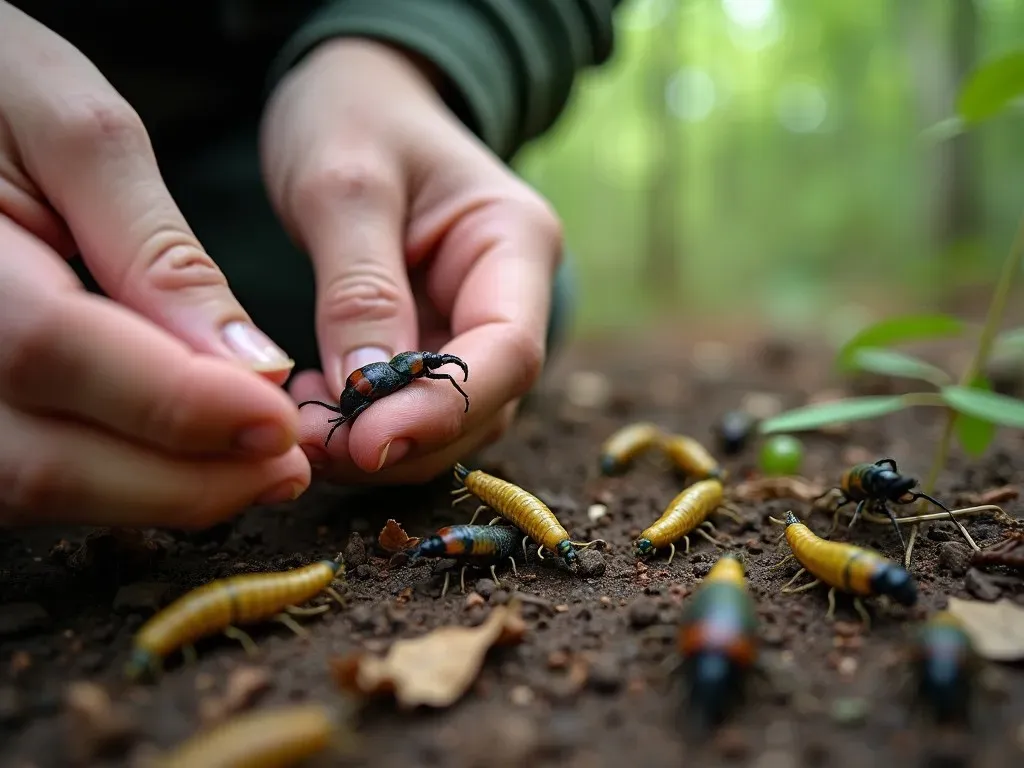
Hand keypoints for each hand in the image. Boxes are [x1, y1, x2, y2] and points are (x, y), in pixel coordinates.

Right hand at [0, 3, 309, 526]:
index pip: (57, 353)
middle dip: (189, 480)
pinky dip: (128, 484)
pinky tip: (197, 463)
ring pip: (41, 488)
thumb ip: (158, 249)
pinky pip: (37, 477)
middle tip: (291, 465)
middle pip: (47, 460)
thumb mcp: (75, 132)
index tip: (282, 419)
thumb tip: (251, 365)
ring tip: (264, 469)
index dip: (178, 402)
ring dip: (166, 496)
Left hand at [261, 39, 561, 482]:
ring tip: (303, 428)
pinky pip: (413, 406)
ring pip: (450, 419)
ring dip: (381, 443)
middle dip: (404, 437)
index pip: (509, 351)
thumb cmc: (355, 115)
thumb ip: (360, 287)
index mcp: (515, 242)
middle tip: (312, 447)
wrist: (356, 96)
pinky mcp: (434, 344)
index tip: (366, 443)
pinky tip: (314, 410)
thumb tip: (364, 394)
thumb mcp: (346, 184)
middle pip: (485, 402)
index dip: (444, 409)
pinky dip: (366, 426)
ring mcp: (473, 325)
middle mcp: (509, 296)